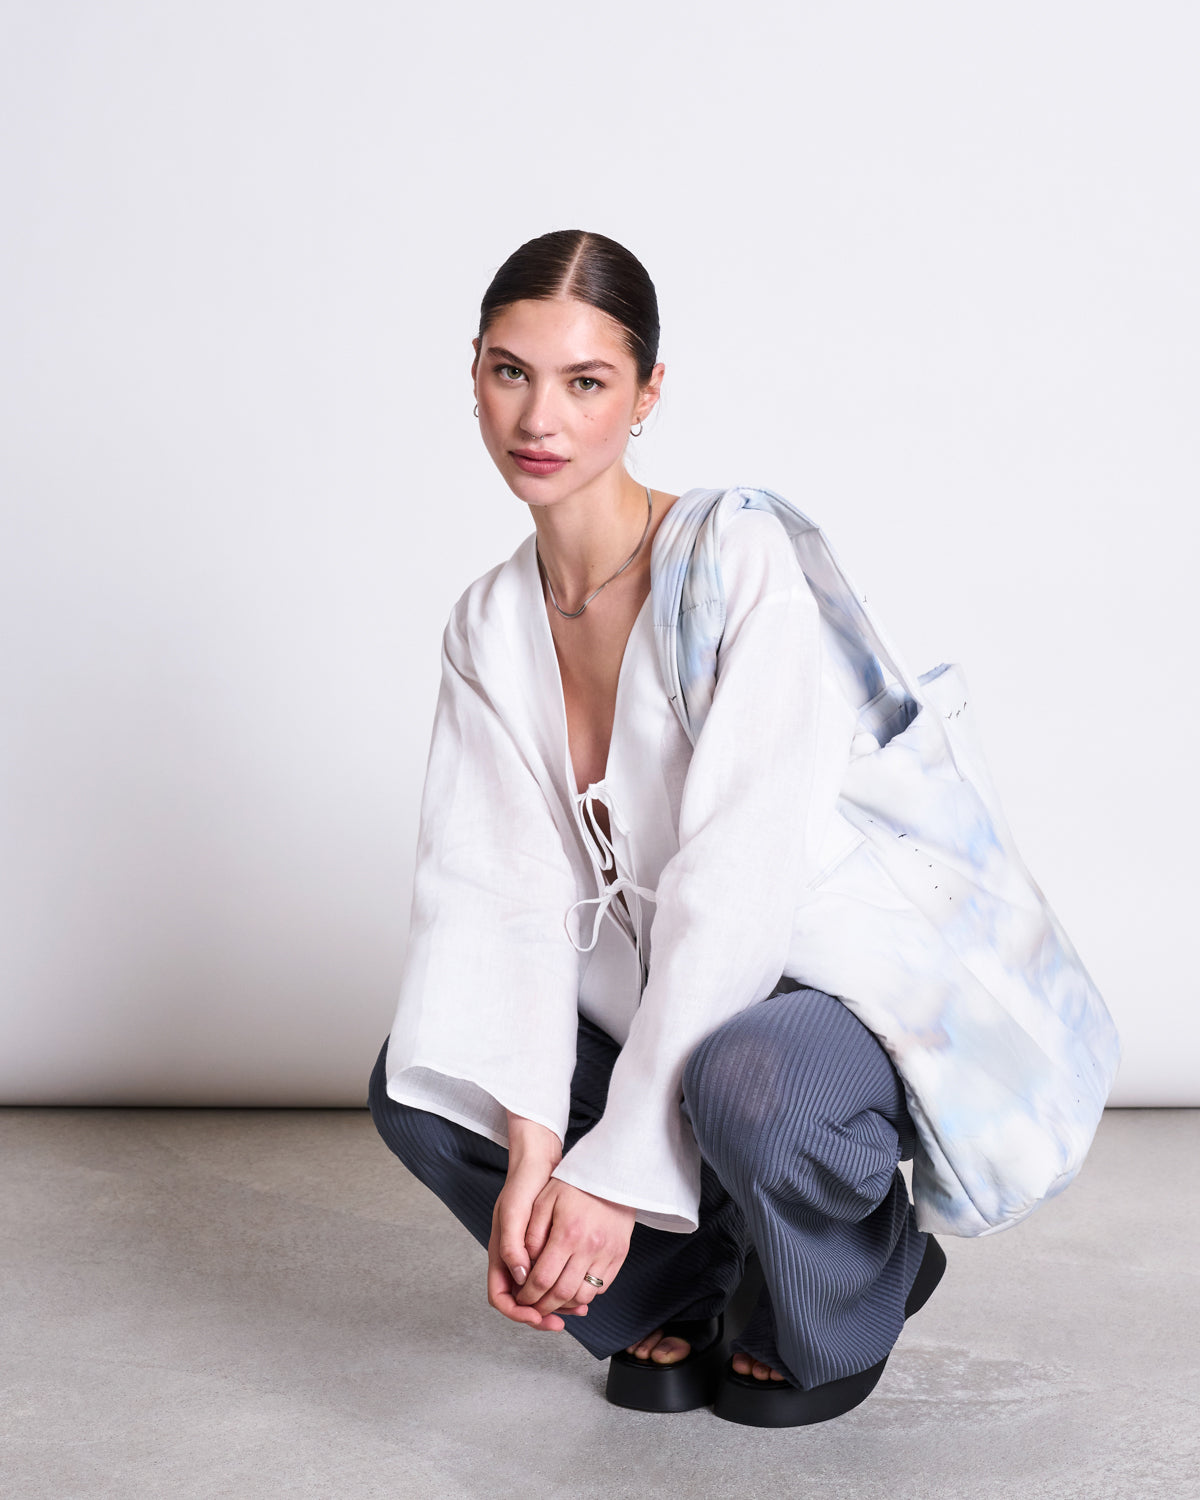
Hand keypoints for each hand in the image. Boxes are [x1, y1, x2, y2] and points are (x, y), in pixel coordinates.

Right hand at [487, 1114, 587, 1332]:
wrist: (540, 1162)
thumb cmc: (523, 1184)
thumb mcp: (514, 1212)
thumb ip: (512, 1246)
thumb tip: (520, 1279)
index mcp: (500, 1255)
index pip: (501, 1297)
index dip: (517, 1311)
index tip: (537, 1315)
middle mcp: (514, 1260)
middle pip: (522, 1301)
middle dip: (541, 1314)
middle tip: (562, 1321)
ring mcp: (530, 1256)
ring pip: (540, 1293)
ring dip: (557, 1304)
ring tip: (578, 1308)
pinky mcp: (547, 1249)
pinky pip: (554, 1278)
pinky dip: (566, 1286)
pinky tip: (583, 1289)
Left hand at [514, 1177, 634, 1319]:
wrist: (610, 1171)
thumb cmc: (573, 1184)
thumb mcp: (544, 1201)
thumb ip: (531, 1235)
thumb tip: (523, 1268)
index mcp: (567, 1234)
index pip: (543, 1279)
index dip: (528, 1295)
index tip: (521, 1298)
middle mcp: (590, 1247)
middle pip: (563, 1294)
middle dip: (544, 1307)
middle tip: (533, 1307)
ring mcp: (608, 1252)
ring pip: (584, 1296)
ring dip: (565, 1303)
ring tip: (552, 1298)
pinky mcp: (620, 1254)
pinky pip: (602, 1286)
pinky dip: (585, 1293)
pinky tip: (573, 1285)